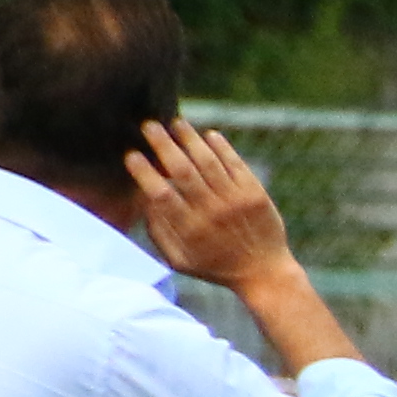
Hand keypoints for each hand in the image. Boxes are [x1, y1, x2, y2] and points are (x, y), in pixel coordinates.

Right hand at [122, 115, 298, 287]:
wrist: (264, 273)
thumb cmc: (214, 266)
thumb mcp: (179, 259)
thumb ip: (158, 230)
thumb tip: (142, 197)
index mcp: (189, 229)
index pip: (160, 193)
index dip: (144, 172)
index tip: (131, 154)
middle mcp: (211, 212)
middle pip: (182, 170)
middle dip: (163, 144)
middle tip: (149, 125)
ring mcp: (235, 200)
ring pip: (208, 161)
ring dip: (190, 139)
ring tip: (176, 123)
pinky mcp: (255, 194)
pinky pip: (235, 164)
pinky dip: (221, 147)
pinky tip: (208, 135)